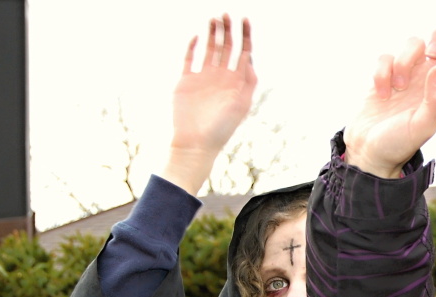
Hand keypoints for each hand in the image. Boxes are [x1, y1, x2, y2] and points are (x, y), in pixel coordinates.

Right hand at [162, 15, 256, 193]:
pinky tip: (197, 36)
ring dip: (213, 33)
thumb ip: (247, 82)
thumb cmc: (221, 129)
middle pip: (227, 47)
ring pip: (209, 49)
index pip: (244, 53)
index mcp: (236, 83)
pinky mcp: (186, 81)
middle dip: (228, 30)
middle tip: (226, 13)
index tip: (245, 18)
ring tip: (214, 18)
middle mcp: (221, 78)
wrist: (195, 144)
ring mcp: (203, 78)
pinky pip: (189, 58)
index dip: (246, 36)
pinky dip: (193, 46)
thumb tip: (250, 60)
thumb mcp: (240, 105)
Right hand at [344, 28, 435, 178]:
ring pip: (414, 44)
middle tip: (430, 53)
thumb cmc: (398, 144)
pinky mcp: (386, 76)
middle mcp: (431, 81)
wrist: (369, 152)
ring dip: (404, 61)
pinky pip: (387, 57)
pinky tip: (382, 94)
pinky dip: (382, 72)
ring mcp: (409, 76)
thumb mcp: (422, 126)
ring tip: (397, 88)